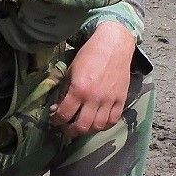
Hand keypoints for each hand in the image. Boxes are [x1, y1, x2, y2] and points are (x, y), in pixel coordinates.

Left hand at [50, 21, 135, 136]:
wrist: (113, 44)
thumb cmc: (89, 55)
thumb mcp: (71, 70)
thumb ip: (65, 90)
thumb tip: (58, 107)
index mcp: (79, 89)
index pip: (65, 114)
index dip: (57, 120)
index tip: (55, 120)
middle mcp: (94, 98)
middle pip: (81, 126)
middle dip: (70, 131)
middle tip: (66, 128)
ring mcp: (109, 100)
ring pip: (98, 126)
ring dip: (87, 130)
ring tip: (81, 126)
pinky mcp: (121, 99)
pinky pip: (113, 120)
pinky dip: (104, 125)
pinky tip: (97, 123)